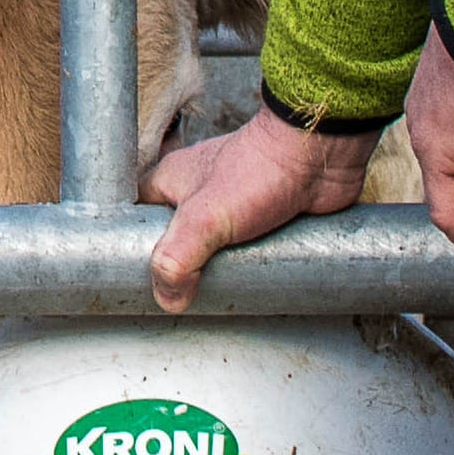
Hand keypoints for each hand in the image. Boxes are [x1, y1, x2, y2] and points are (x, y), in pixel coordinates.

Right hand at [145, 106, 371, 313]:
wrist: (320, 156)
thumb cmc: (260, 169)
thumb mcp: (204, 218)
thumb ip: (176, 259)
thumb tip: (168, 298)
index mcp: (172, 182)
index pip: (135, 219)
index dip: (133, 248)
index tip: (137, 281)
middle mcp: (198, 194)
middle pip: (176, 243)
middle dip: (182, 270)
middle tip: (184, 298)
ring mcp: (232, 208)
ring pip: (214, 252)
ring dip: (219, 273)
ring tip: (220, 298)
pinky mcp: (263, 221)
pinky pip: (246, 253)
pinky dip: (248, 268)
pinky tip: (251, 285)